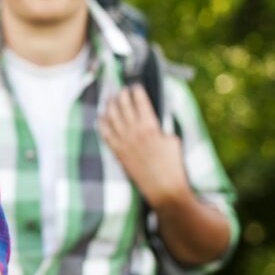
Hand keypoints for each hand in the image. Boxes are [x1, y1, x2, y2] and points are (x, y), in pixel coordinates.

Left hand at [98, 85, 189, 208]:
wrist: (164, 188)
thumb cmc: (173, 165)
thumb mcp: (173, 140)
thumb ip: (162, 127)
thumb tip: (155, 120)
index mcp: (150, 126)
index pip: (140, 102)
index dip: (137, 91)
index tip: (135, 85)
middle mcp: (134, 132)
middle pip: (124, 106)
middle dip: (121, 95)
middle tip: (120, 89)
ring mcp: (124, 142)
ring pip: (112, 118)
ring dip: (109, 106)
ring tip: (109, 98)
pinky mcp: (118, 153)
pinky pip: (106, 135)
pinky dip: (102, 124)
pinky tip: (100, 118)